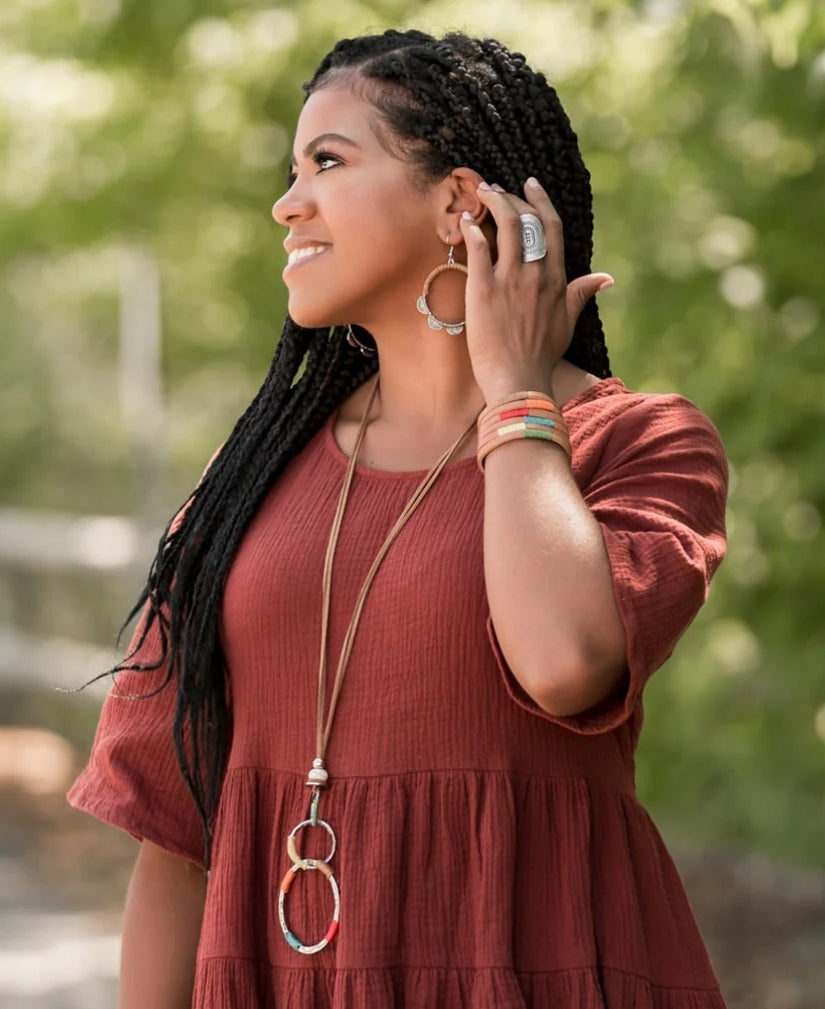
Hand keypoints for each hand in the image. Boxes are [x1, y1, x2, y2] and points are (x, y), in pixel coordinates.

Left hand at [458, 177, 612, 400]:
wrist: (519, 381)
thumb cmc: (542, 357)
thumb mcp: (568, 323)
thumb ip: (581, 294)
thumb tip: (605, 278)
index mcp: (557, 279)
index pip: (552, 227)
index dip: (540, 201)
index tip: (530, 185)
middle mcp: (536, 274)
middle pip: (527, 220)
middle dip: (512, 197)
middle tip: (496, 188)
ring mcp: (510, 280)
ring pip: (504, 225)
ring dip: (492, 203)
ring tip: (480, 193)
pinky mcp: (484, 291)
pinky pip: (478, 249)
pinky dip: (471, 229)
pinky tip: (465, 220)